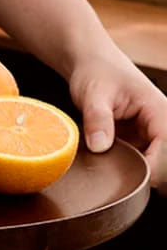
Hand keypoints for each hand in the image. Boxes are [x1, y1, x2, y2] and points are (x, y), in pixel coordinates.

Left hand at [68, 49, 166, 193]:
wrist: (90, 65)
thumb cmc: (97, 72)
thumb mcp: (94, 95)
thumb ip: (97, 120)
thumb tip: (100, 147)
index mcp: (159, 110)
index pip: (166, 147)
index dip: (151, 167)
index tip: (130, 180)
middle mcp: (158, 124)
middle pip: (161, 159)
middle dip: (143, 174)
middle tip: (116, 184)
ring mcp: (147, 134)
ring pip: (148, 163)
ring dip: (131, 172)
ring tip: (110, 176)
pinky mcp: (134, 140)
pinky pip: (135, 160)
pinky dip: (123, 168)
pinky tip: (107, 170)